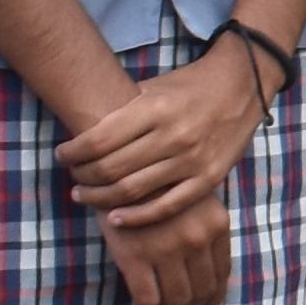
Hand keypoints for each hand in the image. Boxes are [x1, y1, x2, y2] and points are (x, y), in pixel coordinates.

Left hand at [60, 35, 270, 224]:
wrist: (243, 86)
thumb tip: (80, 133)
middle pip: (110, 169)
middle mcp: (172, 135)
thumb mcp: (153, 88)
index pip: (98, 140)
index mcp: (154, 109)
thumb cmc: (189, 86)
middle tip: (73, 177)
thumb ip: (122, 111)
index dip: (72, 153)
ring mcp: (192, 160)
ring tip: (84, 196)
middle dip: (82, 176)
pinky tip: (115, 218)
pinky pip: (165, 207)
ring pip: (132, 191)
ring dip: (99, 198)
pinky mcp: (208, 179)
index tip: (62, 155)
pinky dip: (136, 217)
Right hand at [104, 192, 233, 304]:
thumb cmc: (158, 182)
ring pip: (177, 300)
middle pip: (201, 291)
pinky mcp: (135, 257)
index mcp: (216, 223)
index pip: (222, 273)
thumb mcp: (193, 198)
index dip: (214, 295)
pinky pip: (148, 299)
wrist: (120, 166)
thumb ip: (204, 229)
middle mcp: (197, 238)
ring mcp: (166, 249)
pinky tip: (144, 298)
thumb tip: (211, 277)